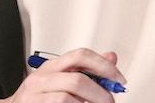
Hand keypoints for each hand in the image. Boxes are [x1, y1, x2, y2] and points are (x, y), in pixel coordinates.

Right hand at [0, 47, 126, 102]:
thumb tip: (111, 57)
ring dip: (90, 102)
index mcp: (51, 66)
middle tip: (110, 100)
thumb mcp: (60, 79)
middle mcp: (42, 77)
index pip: (81, 55)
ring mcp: (36, 94)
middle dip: (100, 92)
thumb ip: (84, 69)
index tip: (119, 78)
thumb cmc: (37, 98)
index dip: (104, 66)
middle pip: (78, 78)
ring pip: (70, 95)